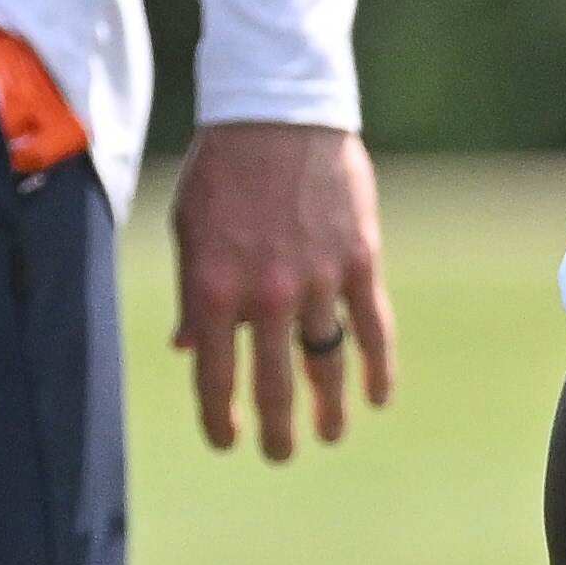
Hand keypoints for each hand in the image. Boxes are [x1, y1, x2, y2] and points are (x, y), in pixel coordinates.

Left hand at [171, 121, 390, 460]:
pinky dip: (377, 369)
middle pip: (272, 383)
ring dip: (327, 408)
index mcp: (212, 287)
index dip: (219, 418)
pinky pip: (373, 330)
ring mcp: (317, 280)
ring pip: (325, 363)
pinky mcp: (360, 262)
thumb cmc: (222, 168)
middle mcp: (264, 293)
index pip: (215, 375)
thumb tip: (189, 347)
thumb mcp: (188, 229)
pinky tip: (376, 398)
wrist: (277, 111)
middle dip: (274, 428)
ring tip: (327, 434)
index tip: (227, 441)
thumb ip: (191, 294)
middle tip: (278, 452)